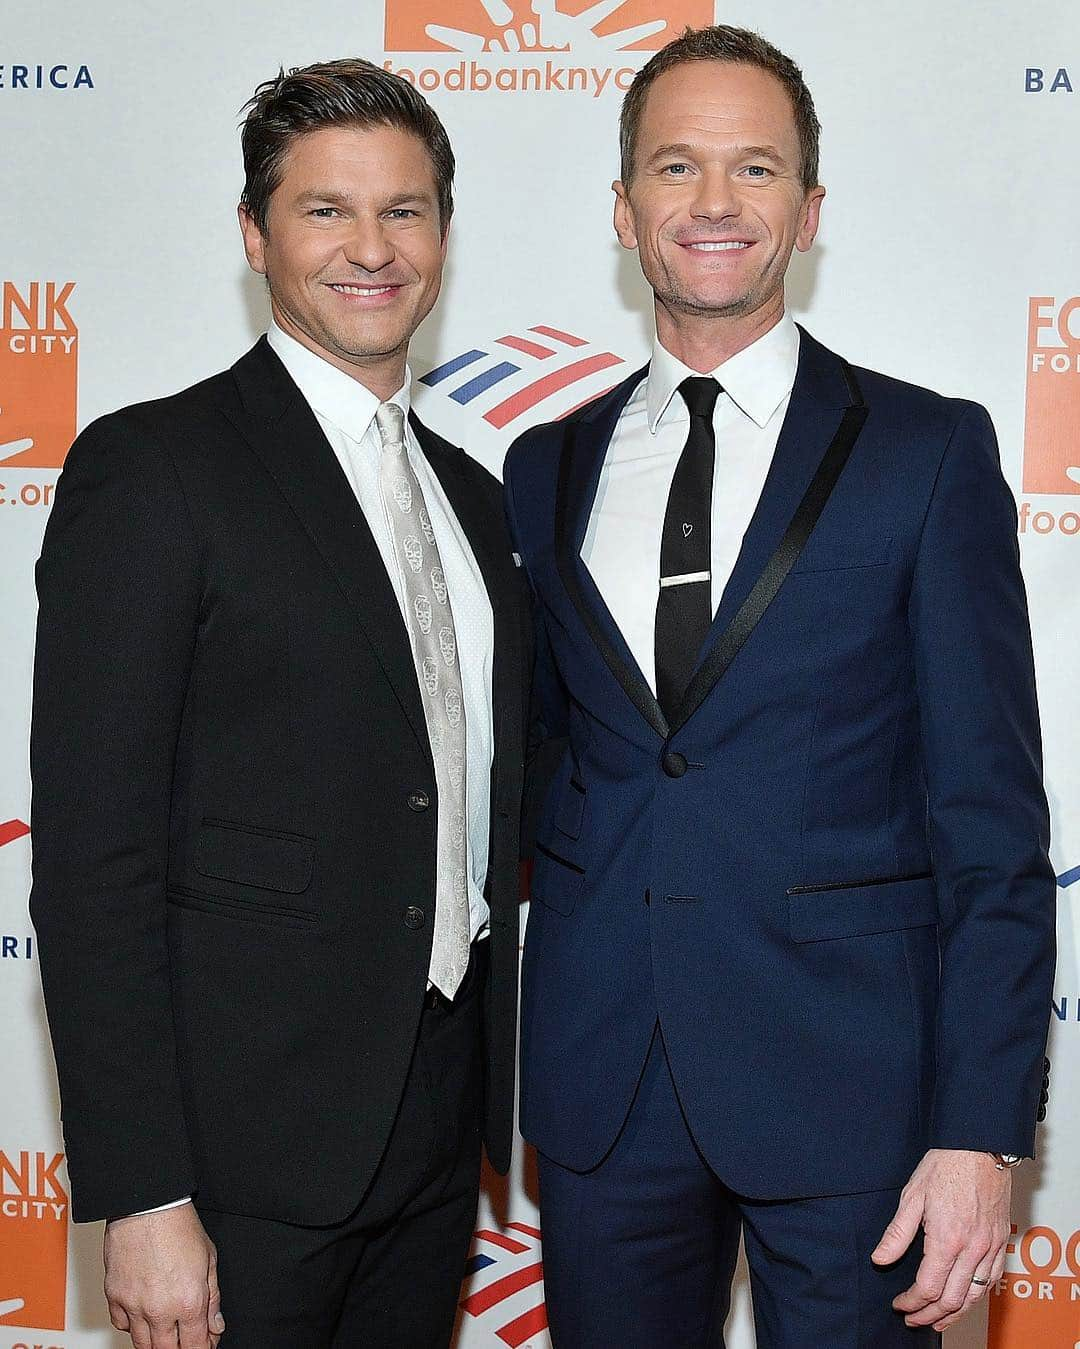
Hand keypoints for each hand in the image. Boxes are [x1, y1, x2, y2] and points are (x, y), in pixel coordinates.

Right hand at [104, 1204, 223, 1348]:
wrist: (147, 1206)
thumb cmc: (179, 1226)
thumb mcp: (209, 1259)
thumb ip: (213, 1298)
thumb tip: (215, 1326)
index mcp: (189, 1301)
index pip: (196, 1345)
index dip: (204, 1347)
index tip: (206, 1343)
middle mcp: (160, 1310)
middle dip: (179, 1348)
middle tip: (185, 1338)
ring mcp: (134, 1306)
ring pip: (142, 1345)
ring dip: (155, 1343)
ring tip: (165, 1332)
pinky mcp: (114, 1297)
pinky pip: (121, 1325)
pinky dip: (132, 1326)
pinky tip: (142, 1315)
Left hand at [871, 1148, 1011, 1332]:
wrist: (979, 1147)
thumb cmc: (945, 1166)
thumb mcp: (912, 1195)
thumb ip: (897, 1233)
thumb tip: (880, 1258)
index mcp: (947, 1239)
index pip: (928, 1287)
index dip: (911, 1302)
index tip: (899, 1304)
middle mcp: (972, 1249)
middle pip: (951, 1299)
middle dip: (930, 1315)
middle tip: (914, 1319)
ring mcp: (990, 1248)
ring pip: (974, 1296)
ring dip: (954, 1314)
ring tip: (937, 1321)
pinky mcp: (1001, 1243)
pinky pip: (991, 1281)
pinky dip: (976, 1297)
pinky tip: (963, 1299)